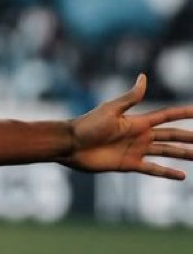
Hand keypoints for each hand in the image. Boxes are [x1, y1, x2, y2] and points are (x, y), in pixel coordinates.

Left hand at [65, 74, 192, 178]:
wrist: (71, 145)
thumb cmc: (88, 125)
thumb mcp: (111, 110)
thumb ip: (131, 98)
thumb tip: (144, 77)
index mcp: (138, 121)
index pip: (167, 116)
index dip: (184, 113)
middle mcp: (141, 135)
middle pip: (172, 135)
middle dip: (189, 137)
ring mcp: (136, 150)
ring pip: (167, 152)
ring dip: (184, 154)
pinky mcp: (129, 164)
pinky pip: (153, 169)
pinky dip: (167, 172)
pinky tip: (182, 176)